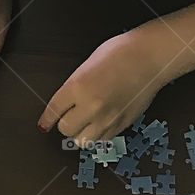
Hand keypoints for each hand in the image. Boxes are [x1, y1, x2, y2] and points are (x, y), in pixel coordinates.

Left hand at [38, 30, 171, 144]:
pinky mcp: (123, 123)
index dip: (46, 119)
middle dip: (64, 124)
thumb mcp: (86, 66)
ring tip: (84, 123)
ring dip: (80, 133)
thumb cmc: (121, 53)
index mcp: (77, 86)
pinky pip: (103, 139)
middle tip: (68, 117)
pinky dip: (98, 135)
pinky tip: (100, 124)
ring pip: (83, 141)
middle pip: (65, 130)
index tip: (44, 124)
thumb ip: (74, 86)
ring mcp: (108, 117)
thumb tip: (66, 103)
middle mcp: (91, 105)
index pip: (53, 111)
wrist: (150, 57)